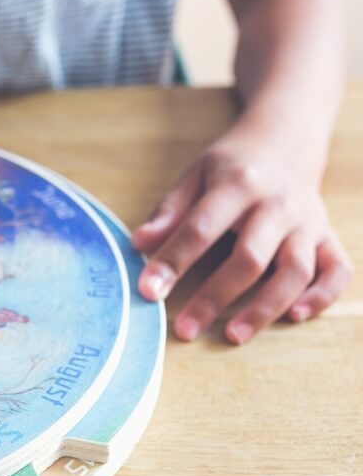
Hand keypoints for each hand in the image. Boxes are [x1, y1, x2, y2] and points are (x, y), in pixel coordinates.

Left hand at [132, 123, 352, 343]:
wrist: (286, 139)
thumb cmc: (232, 165)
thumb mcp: (195, 175)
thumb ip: (169, 211)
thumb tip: (139, 244)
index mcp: (239, 184)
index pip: (201, 228)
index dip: (173, 262)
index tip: (148, 291)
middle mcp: (278, 205)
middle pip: (250, 257)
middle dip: (215, 296)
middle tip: (185, 329)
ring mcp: (307, 222)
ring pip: (295, 271)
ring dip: (265, 307)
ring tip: (233, 336)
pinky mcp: (328, 237)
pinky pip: (336, 271)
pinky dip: (321, 296)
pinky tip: (295, 317)